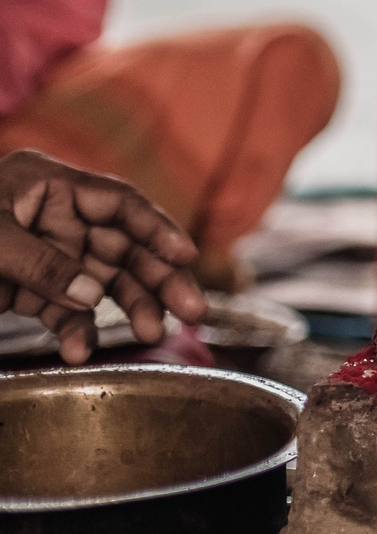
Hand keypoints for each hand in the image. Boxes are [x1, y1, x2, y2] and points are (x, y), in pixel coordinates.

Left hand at [0, 149, 204, 364]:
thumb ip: (41, 265)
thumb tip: (90, 292)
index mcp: (44, 184)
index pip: (117, 202)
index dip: (156, 228)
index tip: (185, 258)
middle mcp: (52, 217)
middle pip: (120, 245)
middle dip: (155, 277)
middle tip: (192, 310)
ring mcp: (42, 254)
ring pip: (100, 280)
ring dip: (124, 307)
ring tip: (148, 333)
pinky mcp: (26, 290)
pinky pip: (63, 308)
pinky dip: (74, 329)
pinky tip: (81, 349)